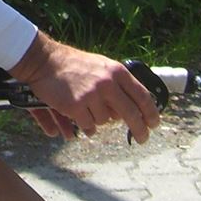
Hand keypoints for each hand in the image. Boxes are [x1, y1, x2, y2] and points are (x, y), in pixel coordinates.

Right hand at [10, 33, 162, 143]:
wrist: (46, 61)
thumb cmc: (75, 65)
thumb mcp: (102, 67)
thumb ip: (119, 84)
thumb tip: (135, 106)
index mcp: (117, 71)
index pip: (142, 96)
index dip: (151, 113)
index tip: (154, 123)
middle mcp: (107, 83)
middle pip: (132, 114)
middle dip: (139, 129)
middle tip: (142, 138)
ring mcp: (92, 95)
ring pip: (106, 121)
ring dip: (100, 119)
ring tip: (88, 107)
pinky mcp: (76, 106)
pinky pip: (89, 126)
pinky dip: (86, 124)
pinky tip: (79, 115)